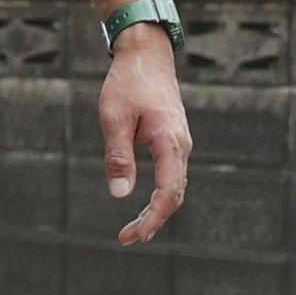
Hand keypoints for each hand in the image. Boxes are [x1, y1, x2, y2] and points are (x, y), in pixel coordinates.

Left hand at [101, 35, 191, 243]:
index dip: (152, 218)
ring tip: (134, 230)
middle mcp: (182, 146)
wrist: (146, 55)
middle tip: (127, 239)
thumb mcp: (114, 119)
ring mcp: (181, 143)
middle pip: (174, 195)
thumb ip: (118, 156)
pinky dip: (161, 194)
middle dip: (153, 220)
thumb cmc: (127, 83)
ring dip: (157, 210)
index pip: (168, 192)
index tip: (131, 235)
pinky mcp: (174, 140)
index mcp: (170, 142)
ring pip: (174, 186)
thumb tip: (121, 194)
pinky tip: (146, 206)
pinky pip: (172, 175)